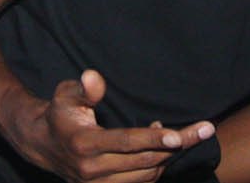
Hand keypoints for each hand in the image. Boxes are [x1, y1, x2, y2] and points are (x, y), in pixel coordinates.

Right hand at [14, 70, 213, 182]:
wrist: (43, 146)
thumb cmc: (60, 114)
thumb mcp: (65, 95)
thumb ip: (84, 89)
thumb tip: (93, 77)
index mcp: (84, 144)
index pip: (126, 143)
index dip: (154, 139)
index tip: (179, 135)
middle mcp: (92, 170)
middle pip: (145, 160)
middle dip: (179, 145)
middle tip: (206, 129)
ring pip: (147, 174)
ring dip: (168, 155)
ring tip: (181, 134)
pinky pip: (141, 182)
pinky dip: (157, 165)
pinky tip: (163, 146)